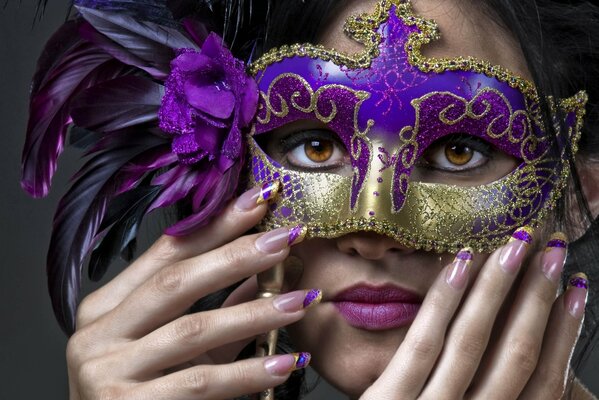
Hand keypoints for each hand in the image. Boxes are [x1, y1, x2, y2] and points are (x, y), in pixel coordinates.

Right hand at [66, 182, 316, 399]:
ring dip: (254, 314)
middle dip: (236, 256)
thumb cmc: (142, 395)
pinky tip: (283, 363)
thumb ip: (214, 312)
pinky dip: (247, 372)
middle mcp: (97, 333)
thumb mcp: (178, 350)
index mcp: (105, 308)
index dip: (214, 226)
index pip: (166, 254)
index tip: (257, 201)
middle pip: (176, 282)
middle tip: (284, 239)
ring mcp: (104, 371)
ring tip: (300, 301)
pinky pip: (199, 382)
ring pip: (192, 330)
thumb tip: (260, 274)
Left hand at [362, 229, 587, 399]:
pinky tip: (461, 261)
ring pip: (474, 342)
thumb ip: (489, 396)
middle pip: (516, 355)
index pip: (542, 383)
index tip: (576, 292)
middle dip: (539, 299)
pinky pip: (421, 344)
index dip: (564, 334)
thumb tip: (529, 357)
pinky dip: (444, 301)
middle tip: (552, 252)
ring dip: (499, 288)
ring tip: (516, 245)